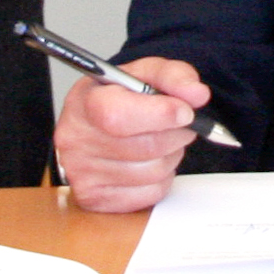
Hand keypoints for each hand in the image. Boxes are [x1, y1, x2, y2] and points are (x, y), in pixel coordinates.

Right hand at [54, 54, 207, 211]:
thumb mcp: (144, 74)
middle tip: (180, 123)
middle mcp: (77, 139)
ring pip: (154, 172)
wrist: (93, 124)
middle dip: (176, 134)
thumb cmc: (118, 98)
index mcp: (85, 102)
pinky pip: (151, 193)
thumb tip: (196, 94)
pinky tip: (149, 162)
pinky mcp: (96, 200)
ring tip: (162, 140)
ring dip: (171, 155)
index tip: (185, 112)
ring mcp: (83, 174)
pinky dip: (162, 178)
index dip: (160, 115)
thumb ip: (173, 76)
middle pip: (146, 147)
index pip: (118, 116)